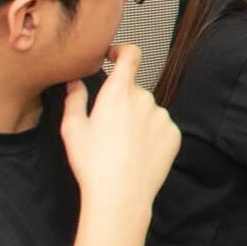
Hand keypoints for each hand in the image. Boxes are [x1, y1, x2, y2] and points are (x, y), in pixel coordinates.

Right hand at [60, 45, 179, 210]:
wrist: (121, 195)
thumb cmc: (93, 164)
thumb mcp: (72, 129)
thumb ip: (75, 99)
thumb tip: (75, 83)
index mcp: (118, 93)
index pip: (130, 56)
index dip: (123, 51)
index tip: (115, 55)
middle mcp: (144, 98)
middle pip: (134, 90)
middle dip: (122, 101)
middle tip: (107, 126)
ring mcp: (162, 116)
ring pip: (147, 110)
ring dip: (137, 119)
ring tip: (122, 146)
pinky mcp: (173, 133)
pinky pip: (160, 126)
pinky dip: (150, 134)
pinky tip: (137, 153)